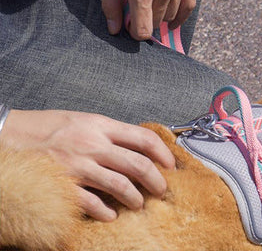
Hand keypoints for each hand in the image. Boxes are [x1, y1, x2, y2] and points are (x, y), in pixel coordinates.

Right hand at [0, 110, 175, 220]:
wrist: (13, 133)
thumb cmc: (51, 126)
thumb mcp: (86, 119)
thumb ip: (110, 132)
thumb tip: (136, 144)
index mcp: (102, 125)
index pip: (144, 138)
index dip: (163, 153)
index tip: (171, 164)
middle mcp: (94, 145)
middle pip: (138, 164)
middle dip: (156, 180)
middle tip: (162, 190)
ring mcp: (79, 166)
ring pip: (120, 186)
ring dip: (135, 198)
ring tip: (140, 203)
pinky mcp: (64, 185)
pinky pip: (91, 204)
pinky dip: (105, 212)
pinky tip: (111, 216)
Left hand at [100, 0, 196, 40]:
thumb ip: (111, 2)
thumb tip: (114, 28)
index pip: (144, 30)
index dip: (135, 32)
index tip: (130, 24)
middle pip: (157, 22)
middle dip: (145, 20)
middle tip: (137, 9)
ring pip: (171, 15)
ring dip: (161, 15)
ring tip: (151, 4)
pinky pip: (189, 5)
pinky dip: (181, 15)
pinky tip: (173, 18)